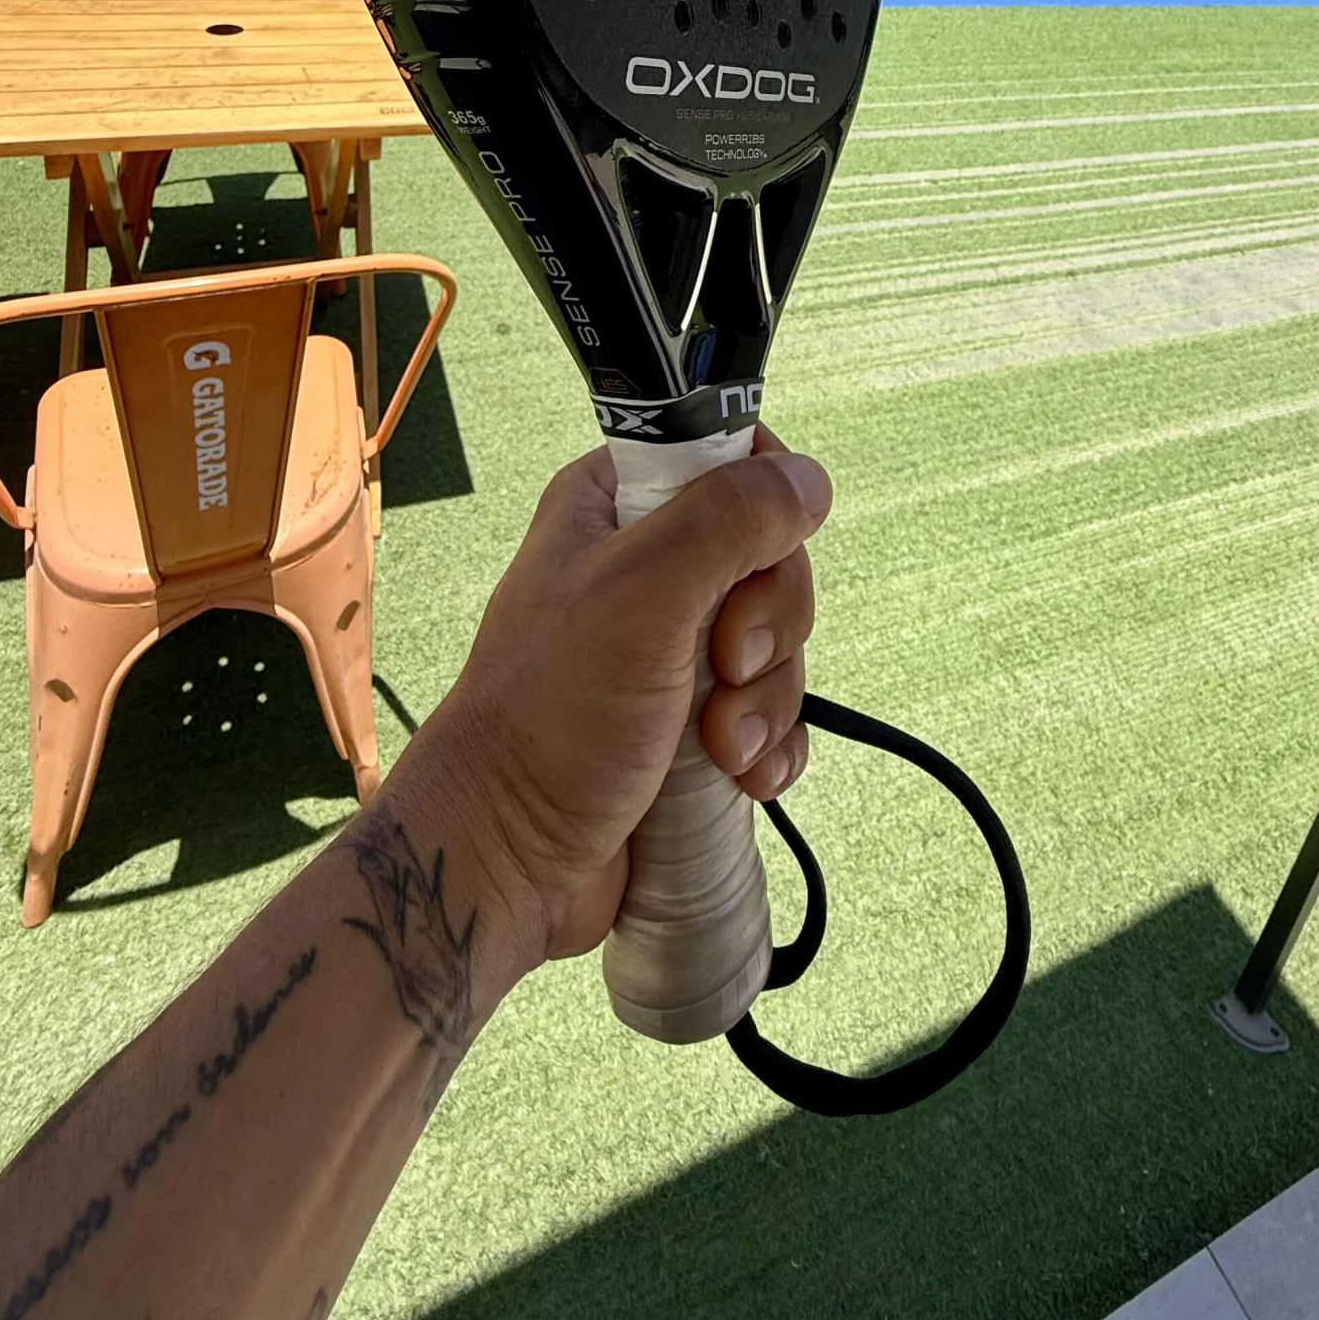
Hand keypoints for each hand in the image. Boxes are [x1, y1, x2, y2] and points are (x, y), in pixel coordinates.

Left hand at [408, 426, 828, 968]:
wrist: (508, 858)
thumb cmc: (553, 714)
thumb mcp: (641, 594)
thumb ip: (727, 521)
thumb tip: (810, 480)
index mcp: (616, 506)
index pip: (730, 461)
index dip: (761, 514)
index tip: (743, 572)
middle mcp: (646, 567)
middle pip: (769, 560)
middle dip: (769, 628)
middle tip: (722, 672)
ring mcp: (670, 649)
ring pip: (776, 643)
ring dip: (766, 700)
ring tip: (722, 748)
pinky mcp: (692, 721)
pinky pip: (771, 712)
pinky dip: (771, 745)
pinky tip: (746, 778)